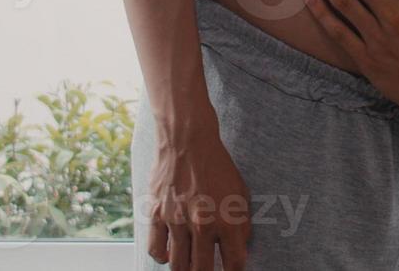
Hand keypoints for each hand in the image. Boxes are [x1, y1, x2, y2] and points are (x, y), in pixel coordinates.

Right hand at [145, 126, 250, 269]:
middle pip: (202, 270)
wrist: (188, 141)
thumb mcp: (241, 193)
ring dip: (185, 269)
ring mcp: (177, 220)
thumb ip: (242, 224)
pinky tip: (171, 252)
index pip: (234, 263)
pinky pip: (156, 250)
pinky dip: (163, 257)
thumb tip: (239, 250)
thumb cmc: (217, 166)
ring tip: (190, 264)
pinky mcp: (157, 214)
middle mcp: (202, 224)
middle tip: (207, 269)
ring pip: (178, 265)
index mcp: (227, 219)